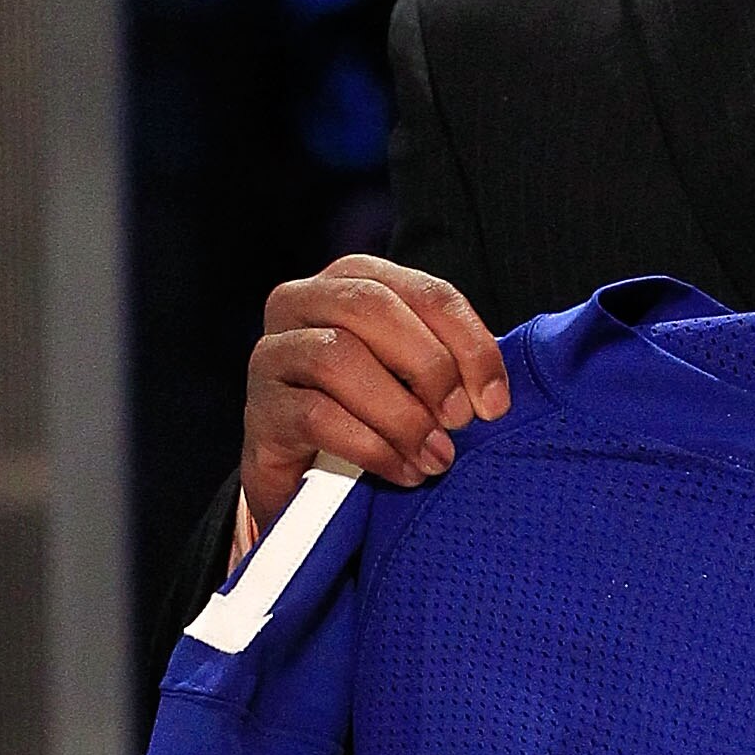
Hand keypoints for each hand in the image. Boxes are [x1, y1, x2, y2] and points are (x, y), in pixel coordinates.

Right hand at [243, 255, 507, 526]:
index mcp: (355, 278)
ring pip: (339, 357)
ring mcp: (273, 351)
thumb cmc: (374, 413)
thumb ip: (452, 364)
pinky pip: (316, 415)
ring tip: (435, 456)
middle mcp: (304, 301)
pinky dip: (372, 447)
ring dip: (401, 414)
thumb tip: (495, 394)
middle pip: (374, 308)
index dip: (469, 343)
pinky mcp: (259, 407)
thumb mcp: (416, 379)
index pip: (425, 291)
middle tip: (461, 421)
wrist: (310, 476)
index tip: (495, 401)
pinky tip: (403, 471)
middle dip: (430, 367)